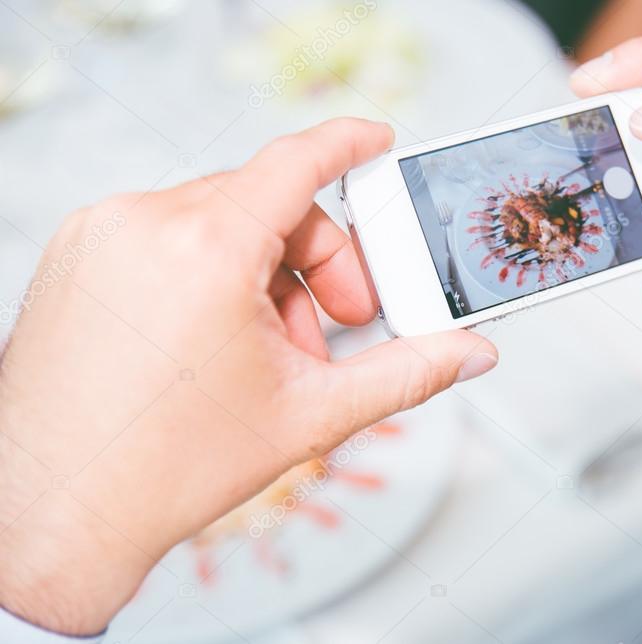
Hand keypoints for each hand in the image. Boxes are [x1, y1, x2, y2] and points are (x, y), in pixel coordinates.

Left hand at [0, 118, 497, 634]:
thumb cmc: (161, 471)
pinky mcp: (79, 257)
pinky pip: (170, 235)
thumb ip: (407, 373)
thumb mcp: (310, 414)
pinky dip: (211, 272)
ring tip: (271, 352)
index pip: (296, 162)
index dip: (349, 145)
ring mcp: (101, 238)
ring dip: (265, 275)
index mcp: (203, 249)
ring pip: (219, 220)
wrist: (58, 516)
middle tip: (339, 323)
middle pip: (267, 204)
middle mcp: (143, 226)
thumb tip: (465, 354)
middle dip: (319, 263)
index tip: (376, 143)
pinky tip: (219, 340)